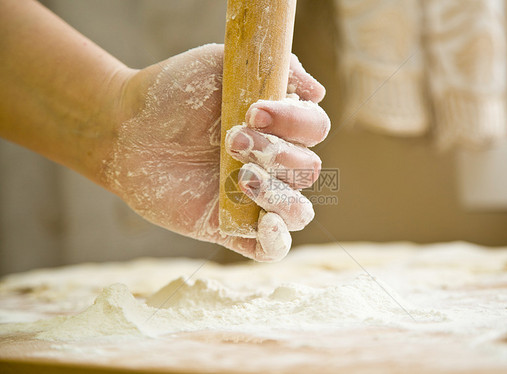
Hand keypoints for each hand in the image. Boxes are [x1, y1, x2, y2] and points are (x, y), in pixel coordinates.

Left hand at [103, 44, 329, 261]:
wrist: (126, 130)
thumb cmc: (173, 93)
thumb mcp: (222, 62)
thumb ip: (274, 66)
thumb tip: (318, 92)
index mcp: (276, 126)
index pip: (314, 129)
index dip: (295, 122)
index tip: (253, 112)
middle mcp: (272, 163)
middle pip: (309, 169)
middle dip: (275, 154)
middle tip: (230, 139)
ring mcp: (254, 198)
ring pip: (299, 211)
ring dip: (278, 193)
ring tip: (241, 176)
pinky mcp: (232, 227)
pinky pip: (273, 249)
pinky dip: (278, 241)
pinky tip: (265, 223)